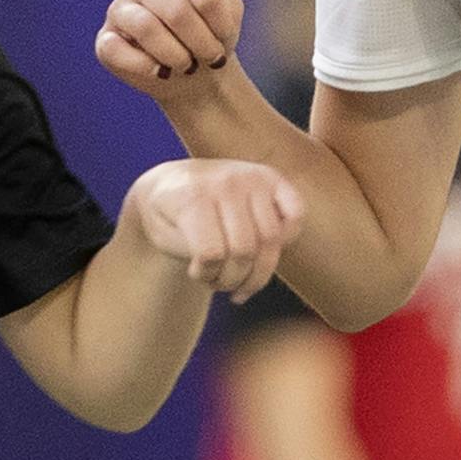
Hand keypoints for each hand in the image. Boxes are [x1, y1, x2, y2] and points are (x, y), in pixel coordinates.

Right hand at [95, 0, 245, 96]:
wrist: (195, 72)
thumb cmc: (211, 37)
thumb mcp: (228, 19)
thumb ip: (223, 6)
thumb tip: (194, 18)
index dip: (219, 22)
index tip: (225, 39)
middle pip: (175, 8)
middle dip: (200, 41)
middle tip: (212, 58)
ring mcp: (119, 8)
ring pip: (145, 26)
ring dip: (175, 55)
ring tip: (188, 66)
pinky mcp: (105, 39)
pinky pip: (115, 49)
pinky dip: (145, 67)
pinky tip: (161, 72)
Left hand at [129, 158, 303, 300]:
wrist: (170, 183)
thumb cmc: (168, 218)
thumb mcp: (163, 238)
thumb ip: (197, 251)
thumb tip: (237, 262)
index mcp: (191, 195)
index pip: (212, 252)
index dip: (205, 274)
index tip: (196, 273)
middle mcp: (226, 181)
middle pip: (244, 251)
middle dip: (230, 279)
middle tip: (217, 282)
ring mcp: (252, 177)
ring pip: (271, 240)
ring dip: (256, 272)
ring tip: (236, 277)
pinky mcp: (273, 178)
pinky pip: (297, 214)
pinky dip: (289, 238)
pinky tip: (265, 251)